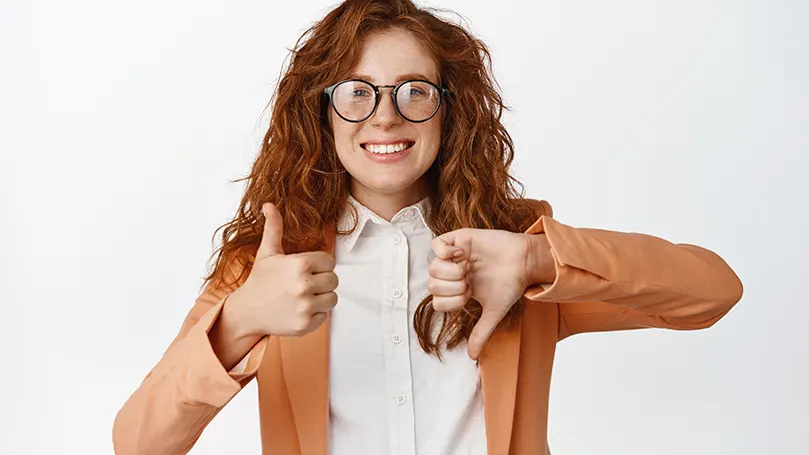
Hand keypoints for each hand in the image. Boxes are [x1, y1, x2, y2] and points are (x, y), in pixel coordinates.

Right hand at [227, 202, 338, 336]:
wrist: (247, 311)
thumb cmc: (260, 280)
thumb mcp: (267, 252)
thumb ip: (273, 228)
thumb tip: (269, 205)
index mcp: (300, 264)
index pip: (329, 261)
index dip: (319, 264)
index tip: (305, 269)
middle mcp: (304, 285)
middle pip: (334, 280)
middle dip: (322, 280)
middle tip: (305, 282)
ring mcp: (305, 306)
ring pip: (333, 298)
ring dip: (322, 297)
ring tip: (304, 295)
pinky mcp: (306, 324)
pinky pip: (325, 315)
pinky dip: (316, 313)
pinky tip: (300, 308)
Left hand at [428, 228, 549, 359]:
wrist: (524, 262)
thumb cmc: (510, 285)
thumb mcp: (493, 312)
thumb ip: (481, 332)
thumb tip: (472, 357)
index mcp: (458, 290)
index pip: (436, 300)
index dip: (450, 302)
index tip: (468, 297)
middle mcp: (453, 273)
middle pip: (431, 284)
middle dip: (450, 288)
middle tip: (468, 283)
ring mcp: (454, 255)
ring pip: (432, 266)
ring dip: (449, 272)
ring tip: (466, 269)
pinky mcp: (458, 238)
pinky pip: (436, 244)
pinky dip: (444, 252)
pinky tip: (461, 255)